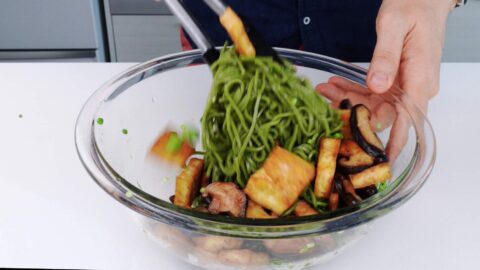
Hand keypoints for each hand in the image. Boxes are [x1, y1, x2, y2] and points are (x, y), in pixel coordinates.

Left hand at [317, 0, 453, 160]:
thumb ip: (385, 57)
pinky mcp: (396, 80)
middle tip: (326, 105)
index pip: (406, 119)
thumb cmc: (414, 7)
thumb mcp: (394, 26)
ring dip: (348, 100)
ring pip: (374, 104)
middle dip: (354, 114)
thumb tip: (377, 86)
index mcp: (420, 78)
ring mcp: (405, 84)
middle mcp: (416, 86)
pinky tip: (336, 84)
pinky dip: (353, 89)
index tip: (377, 158)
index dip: (392, 141)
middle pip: (384, 113)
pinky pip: (373, 92)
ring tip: (324, 89)